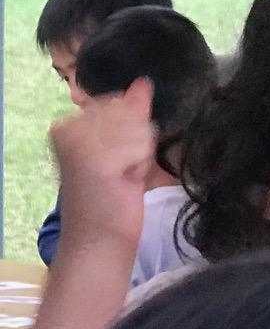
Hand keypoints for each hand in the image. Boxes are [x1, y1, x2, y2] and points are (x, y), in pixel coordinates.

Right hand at [49, 80, 155, 253]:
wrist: (98, 244)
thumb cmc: (113, 204)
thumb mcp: (124, 154)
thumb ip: (132, 117)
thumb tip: (144, 84)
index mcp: (66, 125)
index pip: (117, 105)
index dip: (132, 134)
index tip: (119, 163)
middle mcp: (66, 127)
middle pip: (127, 113)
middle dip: (138, 143)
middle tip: (123, 173)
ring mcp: (77, 141)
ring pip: (136, 128)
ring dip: (141, 156)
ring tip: (124, 178)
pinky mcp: (94, 158)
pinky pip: (139, 145)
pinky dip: (141, 165)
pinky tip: (127, 181)